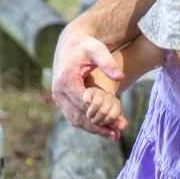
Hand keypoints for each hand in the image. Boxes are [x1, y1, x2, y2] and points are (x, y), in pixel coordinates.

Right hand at [50, 18, 127, 140]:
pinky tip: (104, 129)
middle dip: (98, 127)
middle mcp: (58, 90)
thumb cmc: (87, 45)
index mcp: (66, 80)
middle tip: (117, 135)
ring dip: (94, 129)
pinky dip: (89, 124)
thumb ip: (108, 63)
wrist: (72, 42)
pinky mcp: (61, 100)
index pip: (84, 105)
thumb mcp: (98, 49)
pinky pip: (74, 116)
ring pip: (75, 120)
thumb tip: (120, 77)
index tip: (116, 123)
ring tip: (114, 136)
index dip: (100, 115)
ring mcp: (58, 97)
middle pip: (79, 116)